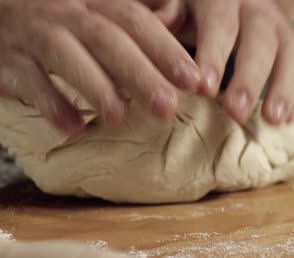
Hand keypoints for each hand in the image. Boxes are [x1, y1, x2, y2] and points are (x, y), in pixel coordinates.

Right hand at [0, 0, 201, 133]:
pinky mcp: (9, 59)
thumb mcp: (96, 4)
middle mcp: (66, 13)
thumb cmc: (59, 13)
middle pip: (107, 39)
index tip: (193, 80)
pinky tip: (73, 128)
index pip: (135, 20)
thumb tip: (175, 12)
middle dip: (139, 74)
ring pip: (66, 56)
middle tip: (167, 107)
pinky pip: (27, 80)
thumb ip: (133, 9)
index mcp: (94, 0)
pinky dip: (50, 104)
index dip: (165, 49)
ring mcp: (35, 34)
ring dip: (95, 87)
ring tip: (119, 118)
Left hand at [150, 0, 293, 124]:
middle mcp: (258, 11)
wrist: (234, 14)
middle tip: (236, 112)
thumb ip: (169, 17)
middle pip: (261, 39)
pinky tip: (291, 117)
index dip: (214, 53)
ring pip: (292, 54)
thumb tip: (160, 21)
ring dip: (283, 88)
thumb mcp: (179, 12)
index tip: (204, 88)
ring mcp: (283, 31)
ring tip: (273, 120)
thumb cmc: (198, 20)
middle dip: (250, 78)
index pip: (221, 21)